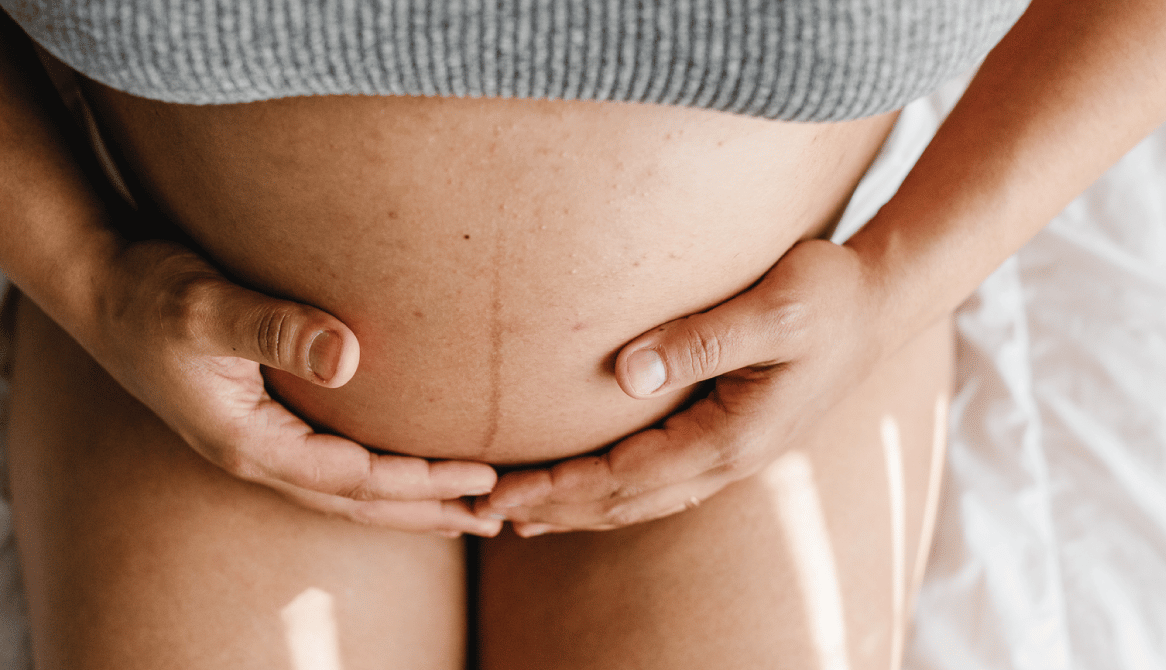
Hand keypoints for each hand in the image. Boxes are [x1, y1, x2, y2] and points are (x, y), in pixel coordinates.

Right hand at [79, 238, 501, 536]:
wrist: (99, 286)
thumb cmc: (151, 291)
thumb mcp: (208, 305)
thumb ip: (275, 327)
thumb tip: (349, 356)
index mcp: (250, 442)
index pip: (355, 479)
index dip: (421, 482)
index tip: (482, 477)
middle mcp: (255, 454)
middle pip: (357, 503)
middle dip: (427, 512)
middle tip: (495, 521)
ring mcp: (254, 442)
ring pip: (345, 489)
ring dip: (405, 502)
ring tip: (462, 510)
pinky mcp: (257, 420)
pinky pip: (330, 464)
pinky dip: (375, 474)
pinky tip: (398, 466)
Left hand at [478, 239, 888, 534]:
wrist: (881, 304)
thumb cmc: (829, 296)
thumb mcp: (774, 308)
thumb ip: (700, 338)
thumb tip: (626, 371)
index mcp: (732, 438)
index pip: (623, 477)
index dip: (556, 489)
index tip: (498, 493)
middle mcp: (729, 460)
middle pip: (622, 502)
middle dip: (551, 509)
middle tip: (481, 511)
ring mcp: (731, 455)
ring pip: (638, 500)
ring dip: (576, 510)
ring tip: (517, 516)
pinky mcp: (730, 439)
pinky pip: (657, 481)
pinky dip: (609, 493)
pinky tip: (584, 490)